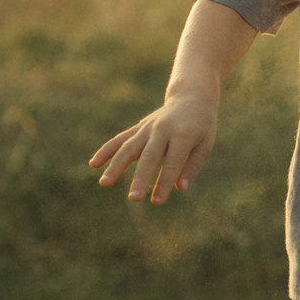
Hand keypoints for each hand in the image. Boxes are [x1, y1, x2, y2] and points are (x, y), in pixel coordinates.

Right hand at [88, 91, 216, 203]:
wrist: (191, 98)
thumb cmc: (201, 126)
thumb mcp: (205, 144)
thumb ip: (191, 166)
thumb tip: (179, 188)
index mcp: (183, 134)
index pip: (172, 163)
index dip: (164, 183)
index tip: (157, 201)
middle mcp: (162, 129)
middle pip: (149, 157)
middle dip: (140, 178)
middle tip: (134, 198)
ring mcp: (147, 128)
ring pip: (128, 147)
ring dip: (115, 166)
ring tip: (104, 183)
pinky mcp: (138, 128)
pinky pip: (120, 140)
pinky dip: (106, 151)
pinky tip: (93, 164)